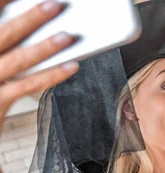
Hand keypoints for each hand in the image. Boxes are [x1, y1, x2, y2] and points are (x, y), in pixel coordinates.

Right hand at [0, 0, 78, 121]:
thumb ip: (6, 40)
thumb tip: (32, 23)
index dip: (5, 1)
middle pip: (7, 32)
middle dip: (31, 17)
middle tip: (54, 5)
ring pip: (19, 59)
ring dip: (45, 47)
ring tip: (66, 37)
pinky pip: (29, 85)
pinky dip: (52, 75)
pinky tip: (71, 67)